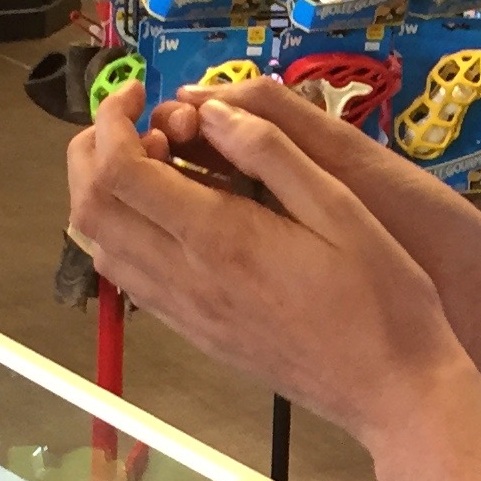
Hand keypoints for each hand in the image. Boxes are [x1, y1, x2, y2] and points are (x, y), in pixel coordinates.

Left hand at [65, 86, 475, 453]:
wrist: (390, 388)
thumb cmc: (380, 295)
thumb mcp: (340, 205)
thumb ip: (271, 152)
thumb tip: (211, 109)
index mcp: (218, 236)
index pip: (118, 170)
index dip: (112, 119)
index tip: (141, 92)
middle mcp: (185, 276)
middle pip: (90, 207)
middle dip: (92, 150)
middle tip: (134, 120)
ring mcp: (185, 312)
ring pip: (100, 247)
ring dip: (105, 194)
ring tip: (152, 163)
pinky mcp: (195, 333)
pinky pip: (130, 281)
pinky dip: (125, 234)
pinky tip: (170, 216)